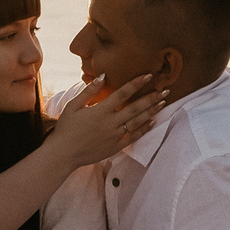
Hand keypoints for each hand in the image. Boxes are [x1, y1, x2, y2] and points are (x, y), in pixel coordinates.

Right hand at [48, 74, 167, 167]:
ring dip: (151, 111)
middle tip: (165, 90)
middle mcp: (110, 123)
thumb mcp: (73, 106)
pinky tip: (152, 121)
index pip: (122, 93)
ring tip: (163, 103)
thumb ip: (89, 91)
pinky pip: (133, 137)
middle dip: (151, 98)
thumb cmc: (66, 128)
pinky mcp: (115, 146)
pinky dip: (144, 129)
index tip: (149, 75)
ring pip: (137, 121)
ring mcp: (114, 136)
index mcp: (100, 111)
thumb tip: (103, 76)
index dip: (136, 83)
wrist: (64, 154)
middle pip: (135, 107)